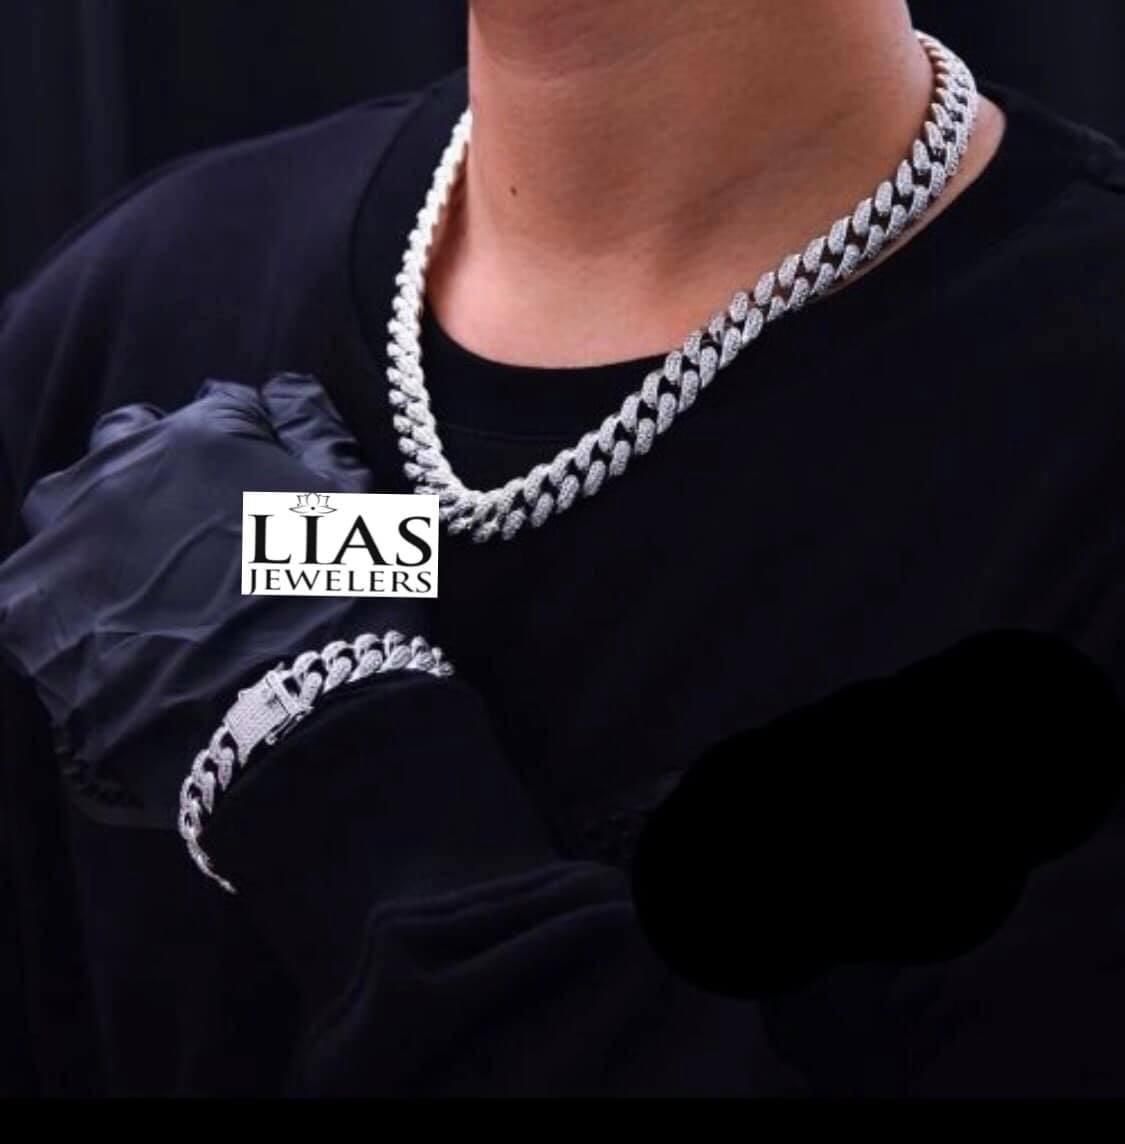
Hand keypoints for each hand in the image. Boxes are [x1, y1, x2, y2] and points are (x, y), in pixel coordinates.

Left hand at [0, 374, 447, 825]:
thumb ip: (314, 429)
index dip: (242, 442)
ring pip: (65, 506)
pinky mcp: (29, 619)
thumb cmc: (340, 603)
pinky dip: (63, 603)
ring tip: (144, 581)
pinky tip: (108, 635)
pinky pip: (30, 590)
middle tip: (198, 532)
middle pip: (125, 442)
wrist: (292, 722)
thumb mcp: (358, 503)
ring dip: (99, 525)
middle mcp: (119, 469)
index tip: (255, 484)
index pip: (215, 404)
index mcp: (204, 434)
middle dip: (158, 469)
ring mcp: (65, 543)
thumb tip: (280, 386)